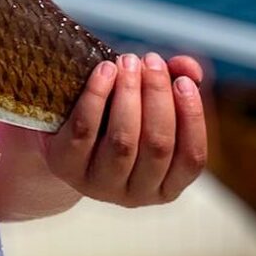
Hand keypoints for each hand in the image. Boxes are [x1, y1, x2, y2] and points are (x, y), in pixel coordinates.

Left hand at [44, 52, 206, 206]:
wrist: (63, 133)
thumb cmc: (117, 116)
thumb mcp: (149, 103)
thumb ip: (175, 83)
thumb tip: (190, 69)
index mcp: (167, 186)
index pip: (191, 158)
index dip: (192, 118)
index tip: (183, 81)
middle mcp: (136, 194)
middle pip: (157, 145)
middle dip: (157, 97)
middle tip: (151, 61)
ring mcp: (99, 185)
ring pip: (122, 140)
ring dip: (129, 94)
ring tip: (128, 61)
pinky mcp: (67, 166)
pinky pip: (84, 130)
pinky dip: (97, 96)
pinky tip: (104, 71)